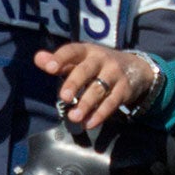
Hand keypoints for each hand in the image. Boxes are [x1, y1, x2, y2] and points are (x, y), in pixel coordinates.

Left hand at [35, 43, 154, 130]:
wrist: (136, 68)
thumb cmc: (98, 65)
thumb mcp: (81, 60)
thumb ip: (60, 62)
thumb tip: (37, 58)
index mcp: (87, 51)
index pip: (72, 51)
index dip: (60, 58)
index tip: (49, 68)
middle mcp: (101, 60)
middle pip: (86, 70)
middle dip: (74, 83)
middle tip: (64, 97)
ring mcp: (114, 74)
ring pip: (99, 89)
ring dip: (86, 104)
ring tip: (73, 117)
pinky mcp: (124, 90)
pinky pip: (111, 103)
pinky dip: (100, 114)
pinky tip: (88, 124)